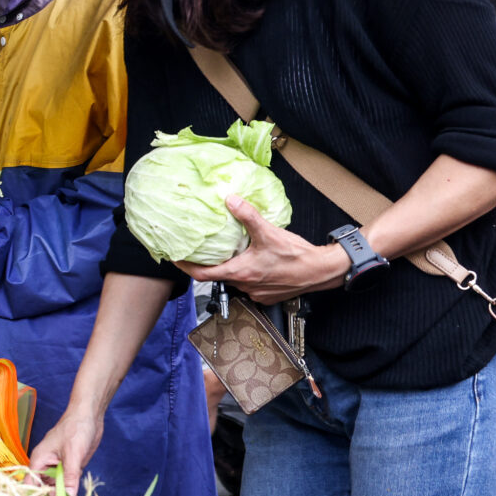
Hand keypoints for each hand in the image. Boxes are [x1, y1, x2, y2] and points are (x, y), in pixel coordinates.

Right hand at [27, 406, 105, 495]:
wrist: (89, 415)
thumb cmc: (76, 429)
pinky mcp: (69, 468)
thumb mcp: (72, 455)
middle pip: (43, 489)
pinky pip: (67, 484)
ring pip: (55, 488)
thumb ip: (70, 477)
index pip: (31, 484)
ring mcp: (57, 467)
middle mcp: (45, 466)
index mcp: (38, 460)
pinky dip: (69, 493)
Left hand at [177, 196, 348, 305]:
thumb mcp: (269, 232)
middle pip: (217, 277)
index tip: (174, 258)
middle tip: (199, 252)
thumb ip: (248, 216)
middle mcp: (245, 286)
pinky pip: (249, 285)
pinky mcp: (267, 295)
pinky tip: (250, 261)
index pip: (201, 275)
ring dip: (230, 268)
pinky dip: (245, 274)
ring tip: (227, 253)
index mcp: (240, 273)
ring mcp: (256, 293)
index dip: (185, 267)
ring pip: (234, 281)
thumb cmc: (297, 257)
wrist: (321, 271)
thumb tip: (231, 200)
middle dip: (208, 265)